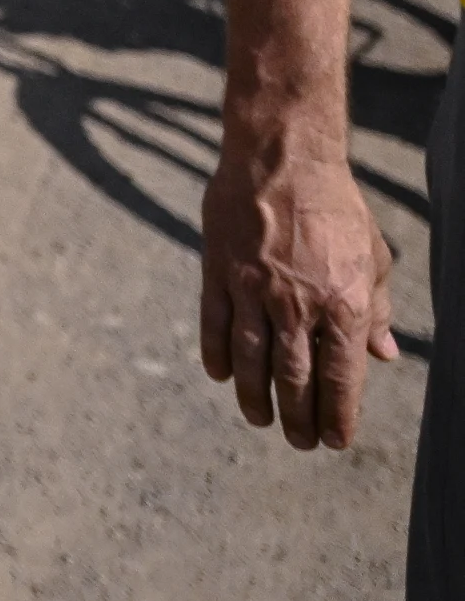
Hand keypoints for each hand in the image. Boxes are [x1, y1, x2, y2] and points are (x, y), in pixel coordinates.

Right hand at [199, 119, 397, 449]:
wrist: (282, 159)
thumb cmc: (336, 208)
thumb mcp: (371, 259)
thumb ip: (375, 311)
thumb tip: (385, 356)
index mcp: (341, 303)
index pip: (341, 376)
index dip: (339, 414)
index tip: (336, 440)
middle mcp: (296, 304)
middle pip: (294, 377)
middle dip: (298, 417)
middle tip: (299, 441)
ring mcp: (253, 289)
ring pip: (252, 359)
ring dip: (256, 396)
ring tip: (259, 419)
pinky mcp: (219, 272)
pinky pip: (216, 324)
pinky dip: (219, 354)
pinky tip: (223, 375)